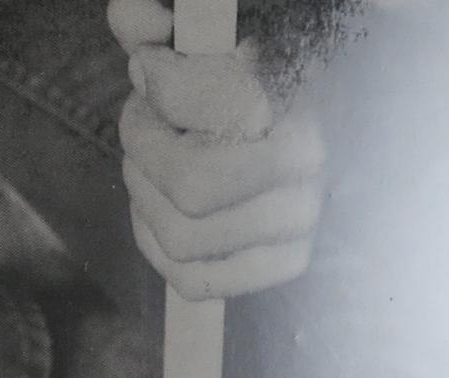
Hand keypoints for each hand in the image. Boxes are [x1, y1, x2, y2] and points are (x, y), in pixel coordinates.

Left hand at [107, 0, 325, 301]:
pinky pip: (193, 279)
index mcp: (303, 93)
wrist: (307, 107)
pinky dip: (155, 244)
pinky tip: (158, 206)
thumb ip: (159, 20)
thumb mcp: (208, 31)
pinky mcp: (285, 263)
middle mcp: (313, 164)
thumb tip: (135, 34)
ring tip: (153, 158)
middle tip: (144, 120)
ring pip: (181, 237)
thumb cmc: (248, 66)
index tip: (149, 66)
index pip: (220, 109)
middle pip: (190, 188)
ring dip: (143, 195)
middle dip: (145, 150)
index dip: (162, 89)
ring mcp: (303, 221)